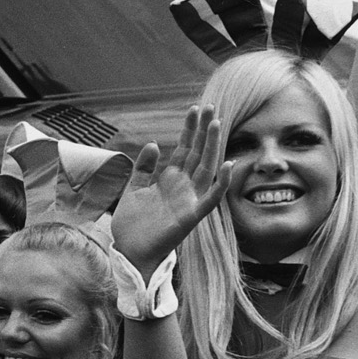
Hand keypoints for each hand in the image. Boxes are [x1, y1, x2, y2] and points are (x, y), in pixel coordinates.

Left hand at [110, 105, 232, 277]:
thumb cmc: (132, 225)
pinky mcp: (191, 216)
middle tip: (210, 106)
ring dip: (212, 147)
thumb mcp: (133, 189)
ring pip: (206, 168)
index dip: (189, 129)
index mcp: (169, 180)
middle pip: (197, 153)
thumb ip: (144, 168)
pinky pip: (211, 198)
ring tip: (216, 124)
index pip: (183, 149)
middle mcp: (182, 187)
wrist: (129, 252)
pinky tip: (228, 165)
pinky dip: (222, 183)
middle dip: (203, 131)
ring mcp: (189, 200)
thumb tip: (155, 144)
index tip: (194, 108)